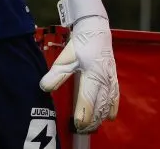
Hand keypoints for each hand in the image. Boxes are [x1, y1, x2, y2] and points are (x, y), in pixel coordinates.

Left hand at [39, 0, 119, 132]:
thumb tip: (44, 88)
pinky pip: (115, 97)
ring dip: (100, 116)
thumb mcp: (65, 57)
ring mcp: (111, 79)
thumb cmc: (80, 43)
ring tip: (91, 126)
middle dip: (91, 120)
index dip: (83, 115)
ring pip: (108, 104)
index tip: (77, 124)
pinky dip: (112, 108)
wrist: (96, 29)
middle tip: (81, 129)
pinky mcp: (113, 77)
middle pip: (99, 106)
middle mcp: (104, 79)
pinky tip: (110, 117)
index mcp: (92, 74)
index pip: (88, 100)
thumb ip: (56, 74)